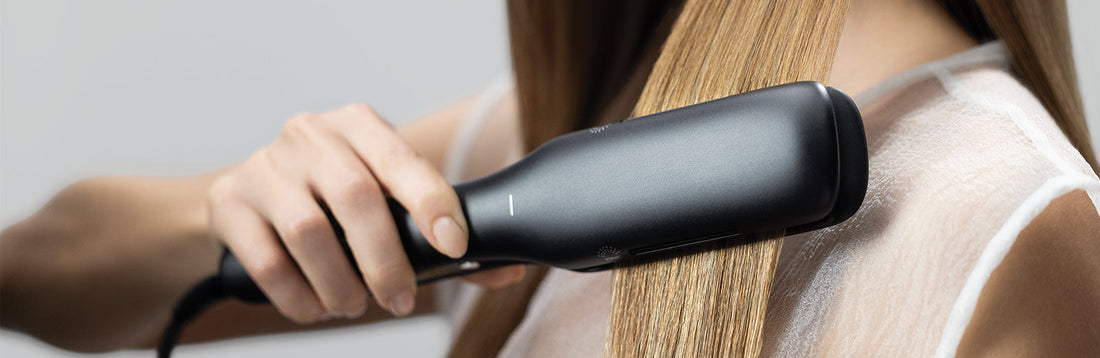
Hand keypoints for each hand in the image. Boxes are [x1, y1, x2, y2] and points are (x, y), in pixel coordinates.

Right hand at [206, 104, 522, 322]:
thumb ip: (442, 233)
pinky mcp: (229, 202)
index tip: (453, 245)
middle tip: (400, 299)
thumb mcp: (386, 199)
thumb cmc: (335, 200)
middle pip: (355, 196)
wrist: (249, 197)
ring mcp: (265, 165)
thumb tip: (507, 268)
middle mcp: (310, 135)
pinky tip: (316, 306)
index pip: (401, 158)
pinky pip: (267, 261)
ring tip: (353, 304)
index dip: (431, 202)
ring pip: (308, 232)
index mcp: (359, 125)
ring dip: (340, 284)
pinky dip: (298, 297)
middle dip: (386, 260)